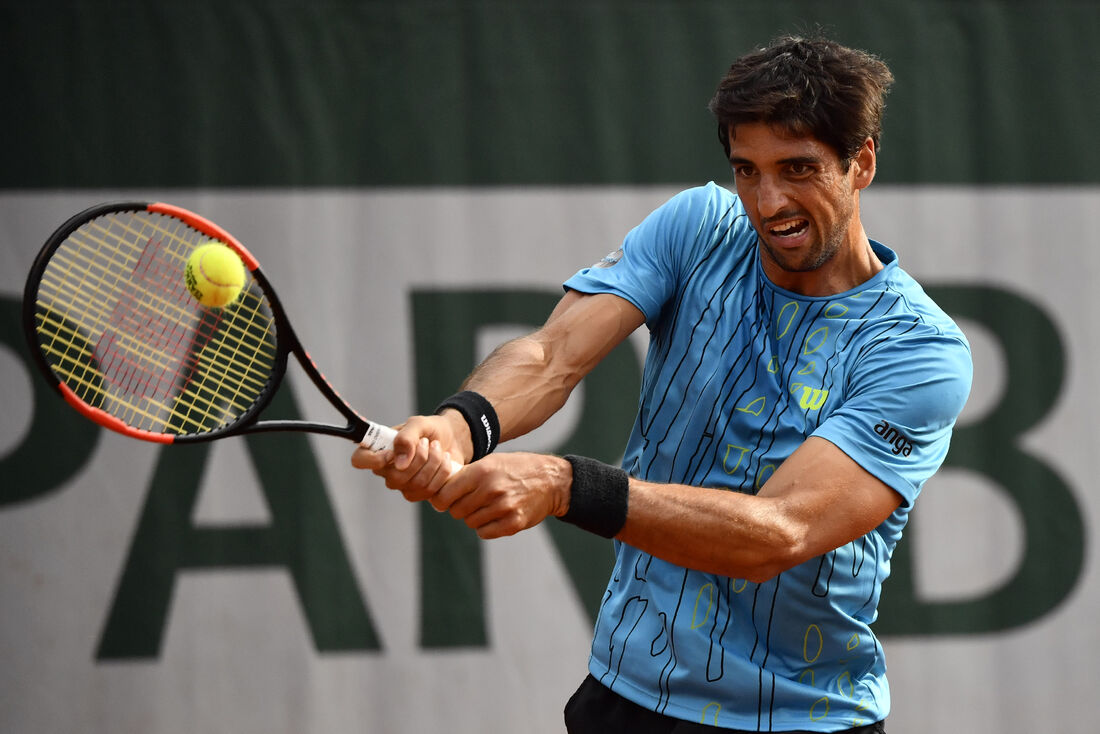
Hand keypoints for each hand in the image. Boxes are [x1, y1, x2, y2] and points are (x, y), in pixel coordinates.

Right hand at [351, 413, 468, 507]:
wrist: (451, 438)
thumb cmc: (429, 429)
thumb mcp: (418, 424)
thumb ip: (406, 437)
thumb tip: (399, 463)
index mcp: (378, 449)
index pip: (359, 460)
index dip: (373, 460)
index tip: (393, 452)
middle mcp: (386, 470)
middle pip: (395, 478)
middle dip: (419, 459)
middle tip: (428, 442)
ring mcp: (401, 485)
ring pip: (415, 485)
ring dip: (433, 463)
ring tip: (438, 447)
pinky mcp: (418, 493)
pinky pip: (428, 491)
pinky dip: (442, 473)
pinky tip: (445, 460)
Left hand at [431, 453, 571, 538]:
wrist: (551, 480)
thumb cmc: (516, 469)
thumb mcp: (491, 462)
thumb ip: (466, 475)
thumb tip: (437, 492)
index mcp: (482, 471)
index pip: (445, 494)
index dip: (441, 500)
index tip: (444, 501)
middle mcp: (491, 489)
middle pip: (456, 511)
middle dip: (459, 508)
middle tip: (470, 502)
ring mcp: (503, 507)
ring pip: (470, 522)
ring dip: (474, 517)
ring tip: (488, 506)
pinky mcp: (513, 523)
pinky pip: (484, 533)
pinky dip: (486, 528)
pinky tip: (495, 516)